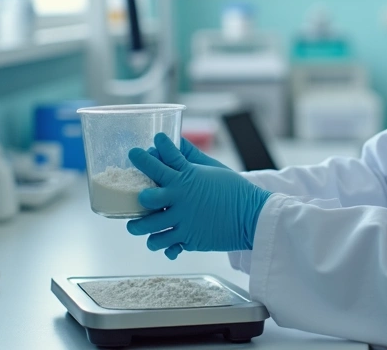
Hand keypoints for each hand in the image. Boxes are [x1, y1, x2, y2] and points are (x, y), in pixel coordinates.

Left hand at [141, 135, 233, 259]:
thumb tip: (176, 141)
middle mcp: (180, 199)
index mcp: (186, 177)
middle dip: (136, 198)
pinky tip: (160, 242)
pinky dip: (161, 246)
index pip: (157, 164)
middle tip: (135, 198)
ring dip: (139, 227)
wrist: (252, 215)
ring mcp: (183, 221)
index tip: (135, 152)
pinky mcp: (188, 239)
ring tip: (135, 226)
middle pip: (146, 198)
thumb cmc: (234, 189)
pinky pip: (166, 246)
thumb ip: (191, 156)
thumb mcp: (212, 168)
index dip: (143, 156)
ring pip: (150, 227)